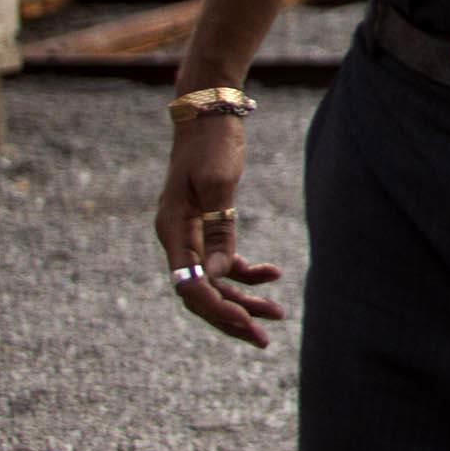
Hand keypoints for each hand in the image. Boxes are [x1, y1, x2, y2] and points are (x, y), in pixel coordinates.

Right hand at [153, 115, 287, 347]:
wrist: (209, 112)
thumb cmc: (213, 143)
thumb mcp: (218, 183)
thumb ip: (218, 229)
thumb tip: (215, 276)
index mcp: (172, 232)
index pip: (190, 287)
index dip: (217, 310)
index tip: (246, 325)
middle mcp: (176, 238)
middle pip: (201, 292)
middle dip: (232, 316)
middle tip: (265, 338)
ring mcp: (190, 234)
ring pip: (215, 280)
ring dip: (243, 298)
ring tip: (277, 314)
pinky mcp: (207, 224)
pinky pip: (223, 260)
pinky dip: (246, 272)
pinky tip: (273, 275)